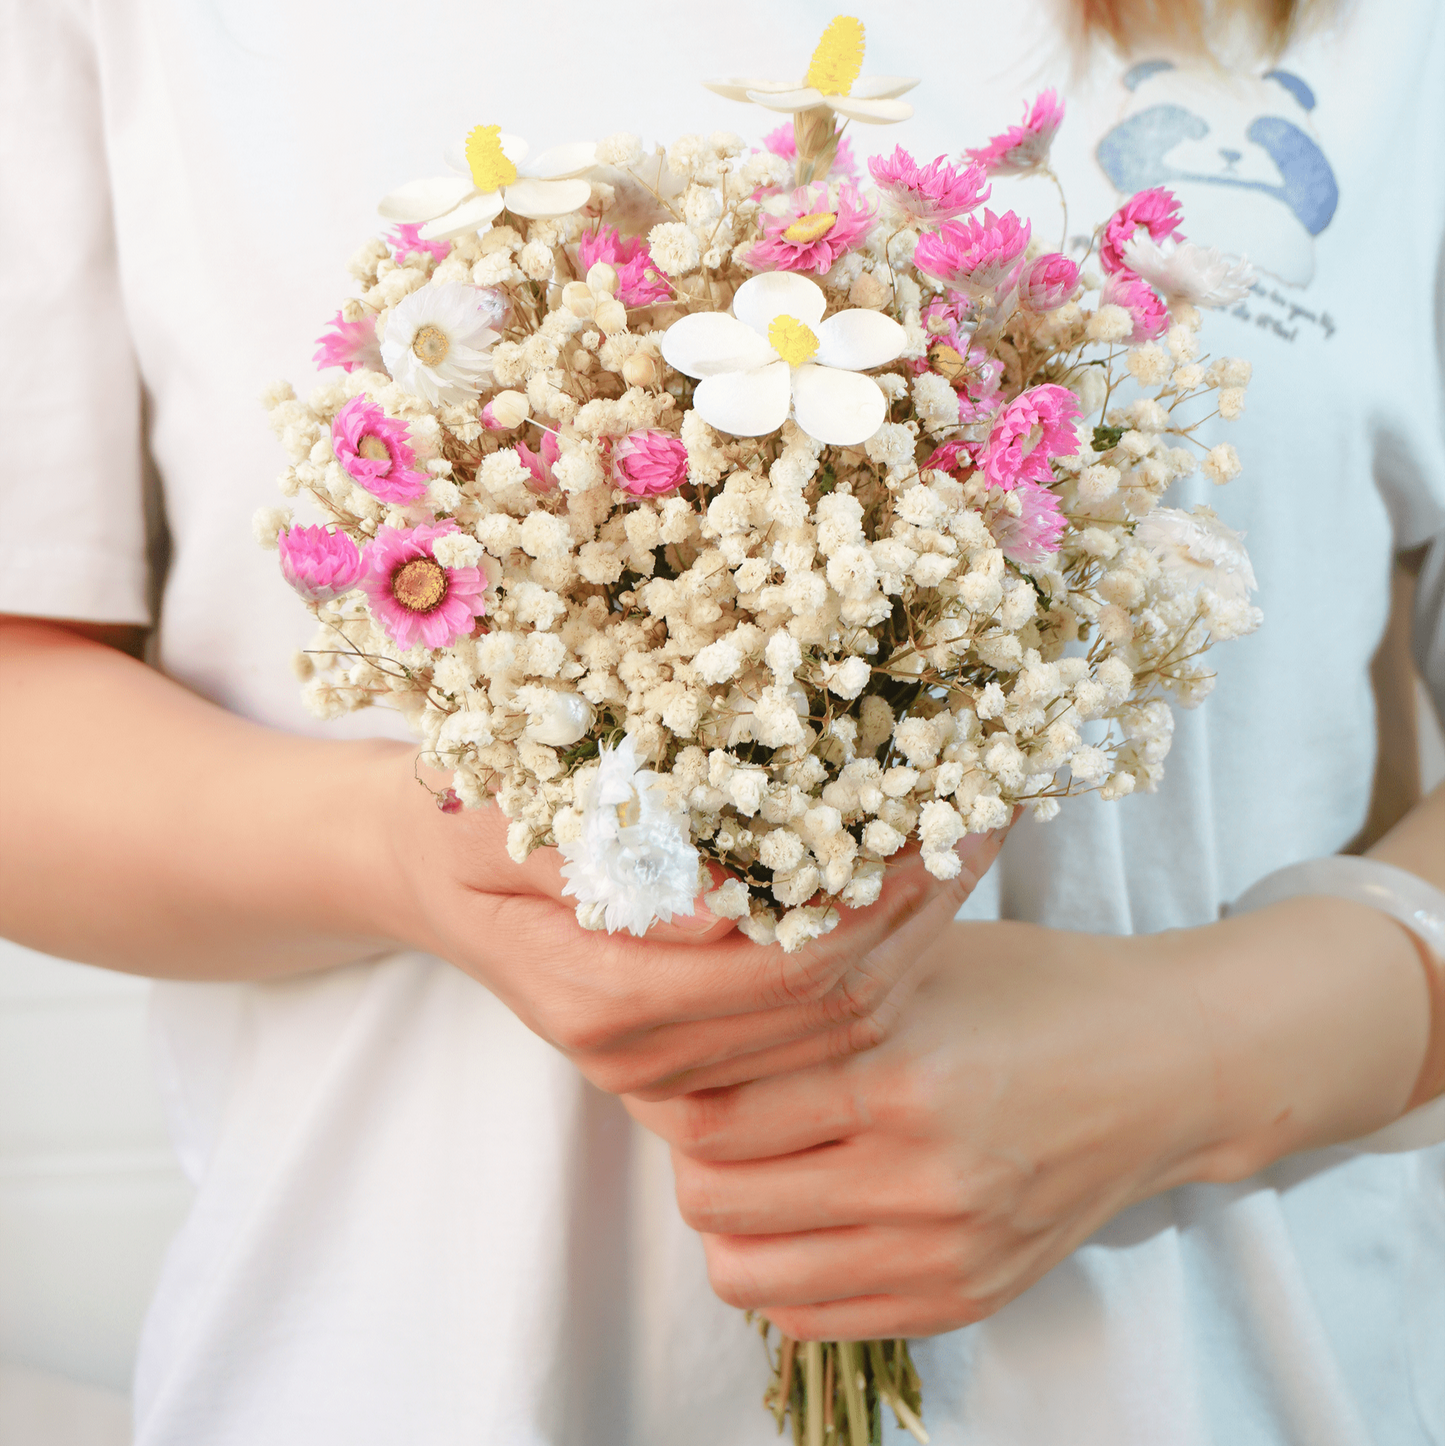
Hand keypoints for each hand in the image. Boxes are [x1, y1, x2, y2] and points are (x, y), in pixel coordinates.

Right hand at [373, 747, 1011, 1097]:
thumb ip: (594, 862)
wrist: (432, 879)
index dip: (871, 897)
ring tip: (974, 836)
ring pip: (838, 1023)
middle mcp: (646, 1055)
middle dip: (918, 911)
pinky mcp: (692, 1050)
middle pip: (829, 1004)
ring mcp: (672, 1066)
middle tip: (986, 815)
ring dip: (917, 934)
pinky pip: (815, 1025)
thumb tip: (718, 906)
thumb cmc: (460, 829)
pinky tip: (919, 888)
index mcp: (603, 999)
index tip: (938, 813)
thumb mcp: (499, 825)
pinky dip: (882, 956)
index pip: (781, 968)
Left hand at [629, 900, 1431, 1335]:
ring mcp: (946, 1254)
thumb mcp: (920, 964)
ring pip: (747, 1277)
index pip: (709, 1121)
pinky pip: (812, 1320)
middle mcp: (921, 1179)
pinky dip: (784, 1269)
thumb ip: (810, 1000)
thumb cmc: (1038, 992)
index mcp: (901, 1075)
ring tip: (760, 1165)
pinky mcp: (967, 1299)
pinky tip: (811, 1210)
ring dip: (729, 1221)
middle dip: (690, 1156)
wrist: (1168, 1067)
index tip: (676, 1064)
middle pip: (712, 1203)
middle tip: (713, 1112)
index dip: (671, 1092)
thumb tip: (687, 1033)